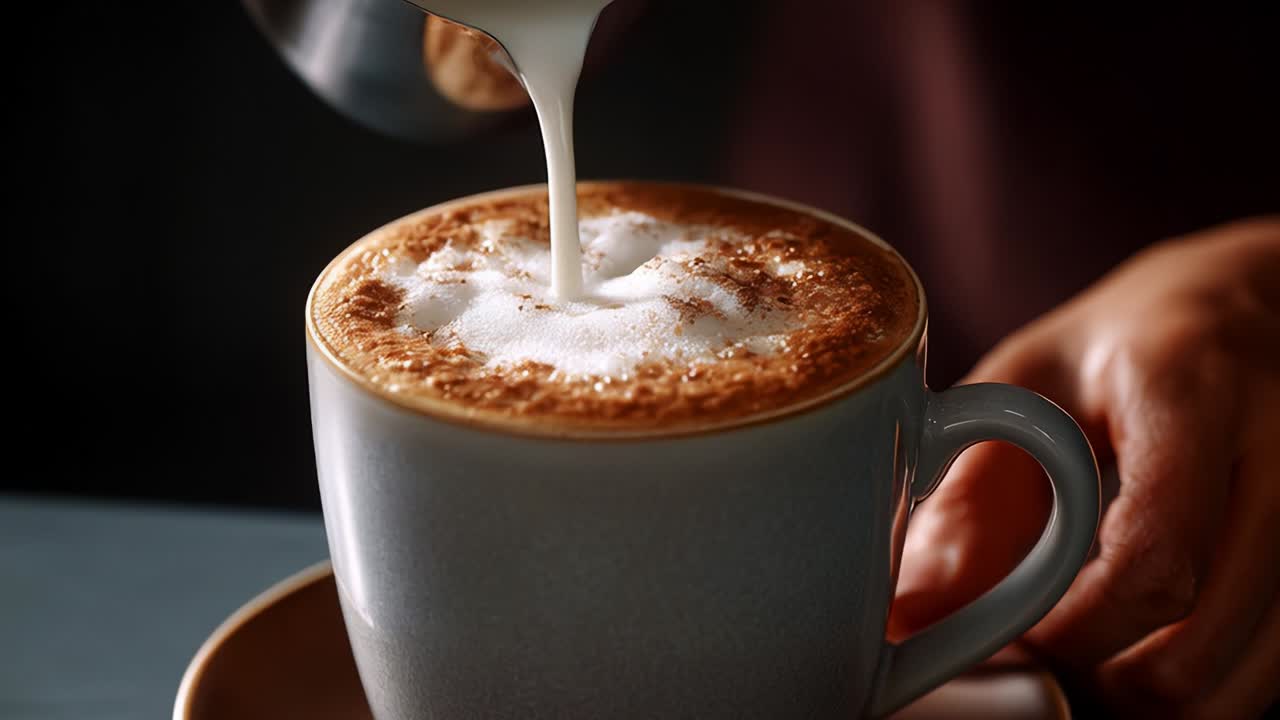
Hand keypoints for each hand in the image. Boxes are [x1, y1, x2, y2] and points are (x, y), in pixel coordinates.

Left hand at [889, 217, 1279, 716]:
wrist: (1250, 304)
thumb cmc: (1127, 343)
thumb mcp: (1031, 383)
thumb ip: (974, 490)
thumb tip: (917, 611)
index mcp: (1192, 389)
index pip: (1152, 558)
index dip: (1071, 628)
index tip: (1014, 633)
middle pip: (1197, 646)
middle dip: (1100, 677)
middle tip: (1042, 647)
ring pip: (1244, 683)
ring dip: (1152, 696)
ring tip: (1094, 642)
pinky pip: (1274, 672)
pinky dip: (1204, 683)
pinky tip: (1153, 638)